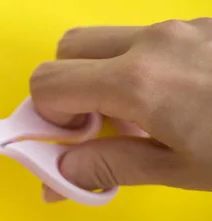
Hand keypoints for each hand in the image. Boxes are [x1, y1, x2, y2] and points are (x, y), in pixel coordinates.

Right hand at [29, 18, 211, 201]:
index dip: (47, 115)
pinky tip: (173, 99)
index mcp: (138, 82)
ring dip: (102, 75)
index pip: (49, 82)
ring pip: (108, 41)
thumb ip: (111, 166)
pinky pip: (146, 40)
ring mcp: (180, 27)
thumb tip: (62, 173)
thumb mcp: (181, 169)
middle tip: (95, 124)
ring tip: (141, 115)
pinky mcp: (203, 24)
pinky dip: (139, 66)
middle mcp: (153, 42)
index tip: (70, 140)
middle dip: (66, 86)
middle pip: (69, 48)